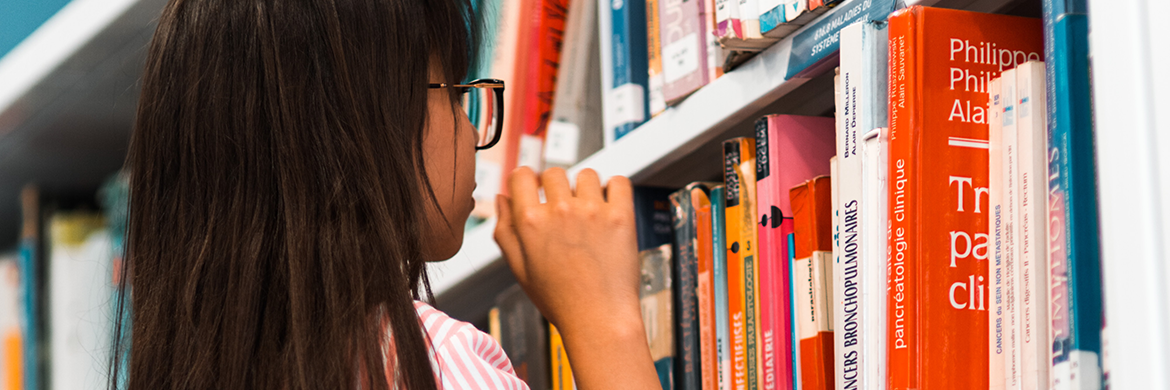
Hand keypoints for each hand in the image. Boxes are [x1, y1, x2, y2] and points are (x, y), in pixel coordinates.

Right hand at [493, 167, 660, 389]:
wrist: (599, 320)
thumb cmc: (560, 301)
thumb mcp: (519, 270)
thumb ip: (505, 230)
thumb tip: (502, 198)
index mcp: (531, 222)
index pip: (521, 175)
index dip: (526, 181)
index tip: (535, 190)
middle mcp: (560, 211)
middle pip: (554, 173)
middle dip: (556, 186)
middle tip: (564, 209)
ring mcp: (592, 211)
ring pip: (586, 175)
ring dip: (586, 188)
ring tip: (589, 213)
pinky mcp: (620, 216)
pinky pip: (620, 182)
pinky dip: (616, 189)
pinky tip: (610, 206)